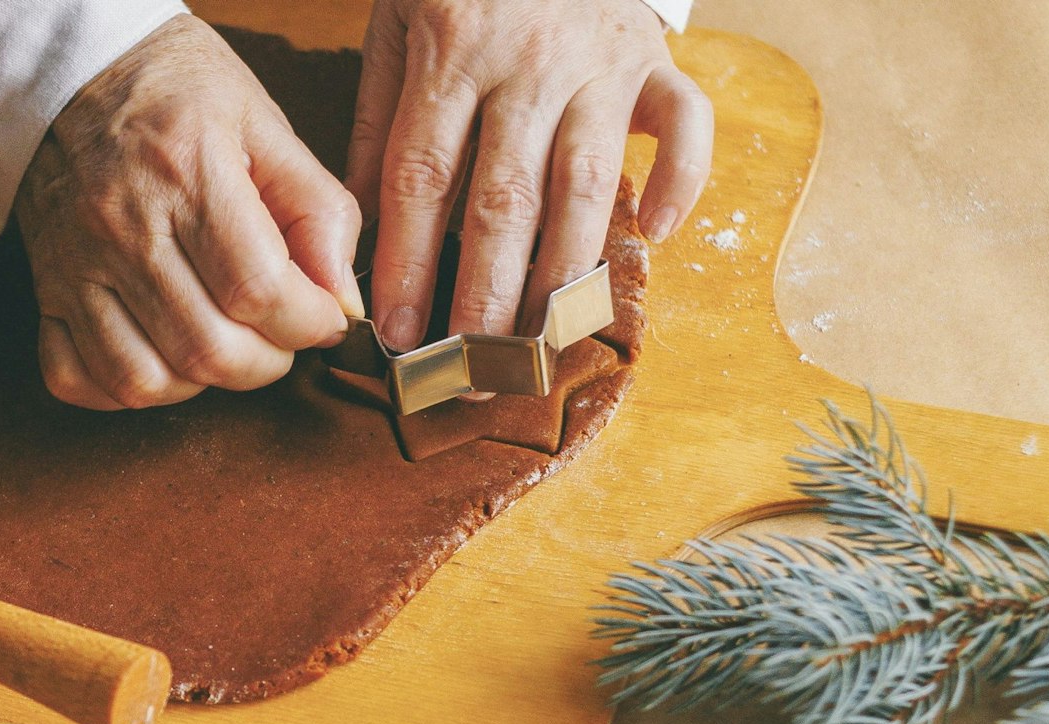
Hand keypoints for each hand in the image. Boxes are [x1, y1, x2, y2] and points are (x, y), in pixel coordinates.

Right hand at [16, 16, 363, 410]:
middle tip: (281, 335)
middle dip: (267, 362)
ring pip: (144, 379)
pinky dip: (125, 391)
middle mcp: (124, 225)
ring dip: (202, 384)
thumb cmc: (175, 94)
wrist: (69, 72)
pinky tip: (161, 358)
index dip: (308, 322)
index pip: (257, 289)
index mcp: (187, 171)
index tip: (324, 316)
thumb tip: (344, 298)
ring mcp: (77, 266)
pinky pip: (77, 379)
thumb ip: (318, 210)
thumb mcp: (265, 124)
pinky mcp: (48, 291)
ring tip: (225, 345)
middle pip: (206, 349)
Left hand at [350, 0, 712, 350]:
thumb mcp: (395, 30)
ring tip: (542, 338)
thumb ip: (379, 125)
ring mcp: (599, 64)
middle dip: (486, 294)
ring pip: (588, 184)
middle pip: (505, 200)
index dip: (409, 264)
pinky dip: (682, 182)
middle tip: (472, 364)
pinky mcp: (654, 59)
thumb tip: (360, 232)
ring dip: (566, 271)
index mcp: (452, 55)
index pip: (423, 180)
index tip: (397, 335)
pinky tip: (659, 238)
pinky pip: (687, 125)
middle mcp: (529, 65)